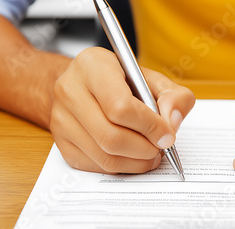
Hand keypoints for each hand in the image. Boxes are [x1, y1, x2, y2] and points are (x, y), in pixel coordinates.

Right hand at [50, 47, 194, 173]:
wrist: (84, 83)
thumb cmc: (121, 80)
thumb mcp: (153, 78)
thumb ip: (174, 96)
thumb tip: (172, 123)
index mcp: (93, 66)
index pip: (120, 107)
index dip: (150, 127)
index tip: (167, 135)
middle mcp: (70, 91)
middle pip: (111, 137)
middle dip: (144, 148)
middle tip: (161, 148)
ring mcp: (60, 119)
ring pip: (104, 156)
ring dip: (136, 162)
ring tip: (151, 153)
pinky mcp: (61, 142)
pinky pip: (95, 166)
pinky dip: (122, 167)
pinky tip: (133, 157)